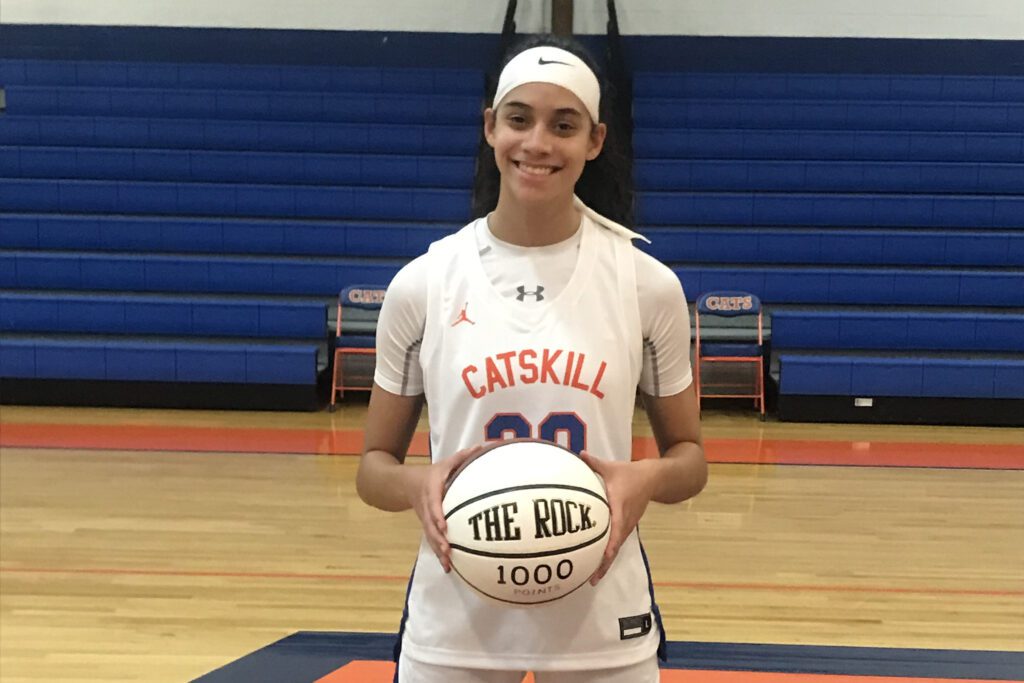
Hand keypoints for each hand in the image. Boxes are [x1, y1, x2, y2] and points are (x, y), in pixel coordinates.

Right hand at [403, 444, 483, 572]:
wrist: (406, 484)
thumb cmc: (432, 473)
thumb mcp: (445, 463)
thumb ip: (463, 457)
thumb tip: (483, 447)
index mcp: (431, 490)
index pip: (433, 503)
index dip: (438, 515)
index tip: (445, 526)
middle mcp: (427, 507)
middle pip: (431, 526)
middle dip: (438, 539)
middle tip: (448, 550)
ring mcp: (426, 519)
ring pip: (431, 537)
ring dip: (439, 551)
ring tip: (448, 564)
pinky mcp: (428, 527)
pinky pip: (433, 542)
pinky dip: (440, 555)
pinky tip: (449, 568)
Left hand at [578, 451, 657, 585]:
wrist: (654, 479)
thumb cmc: (631, 474)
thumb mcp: (612, 467)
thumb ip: (594, 463)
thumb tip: (578, 454)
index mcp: (620, 507)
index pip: (616, 529)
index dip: (609, 545)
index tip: (602, 558)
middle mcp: (625, 521)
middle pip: (615, 547)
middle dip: (604, 564)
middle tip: (591, 579)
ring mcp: (627, 526)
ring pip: (616, 549)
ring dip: (606, 563)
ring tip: (592, 578)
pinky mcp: (626, 527)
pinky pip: (616, 544)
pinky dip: (608, 555)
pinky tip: (596, 563)